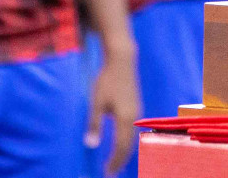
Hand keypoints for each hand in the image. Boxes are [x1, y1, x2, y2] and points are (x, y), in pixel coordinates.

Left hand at [88, 45, 138, 174]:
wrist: (122, 60)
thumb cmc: (107, 80)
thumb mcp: (96, 102)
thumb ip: (94, 124)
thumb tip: (90, 145)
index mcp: (125, 118)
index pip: (121, 147)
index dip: (114, 162)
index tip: (107, 173)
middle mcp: (134, 117)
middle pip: (129, 145)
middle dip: (120, 160)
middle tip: (111, 172)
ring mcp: (137, 111)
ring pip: (132, 138)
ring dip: (124, 152)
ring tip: (115, 162)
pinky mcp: (135, 106)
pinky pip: (132, 130)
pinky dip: (127, 142)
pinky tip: (120, 143)